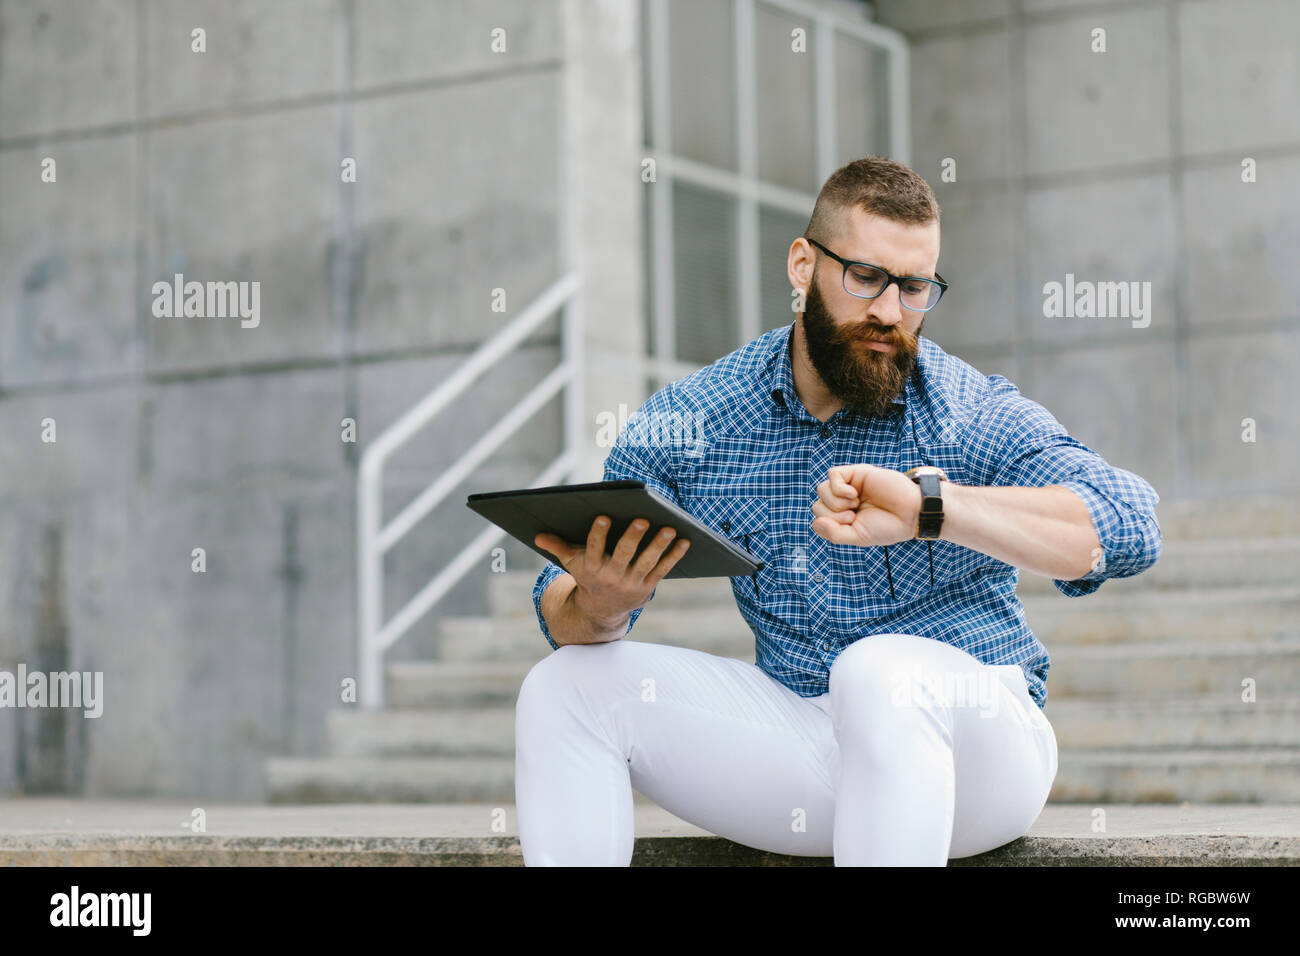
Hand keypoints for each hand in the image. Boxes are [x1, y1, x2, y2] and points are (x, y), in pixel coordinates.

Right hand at [534, 516, 689, 626]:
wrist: (601, 610)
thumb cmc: (588, 576)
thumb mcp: (572, 563)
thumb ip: (557, 546)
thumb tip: (537, 535)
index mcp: (592, 567)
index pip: (594, 548)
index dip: (599, 534)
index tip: (604, 517)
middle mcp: (611, 576)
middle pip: (623, 554)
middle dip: (632, 538)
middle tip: (642, 519)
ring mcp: (631, 583)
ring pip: (646, 562)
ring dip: (658, 545)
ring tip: (669, 528)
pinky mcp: (647, 587)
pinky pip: (662, 570)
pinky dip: (674, 556)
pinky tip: (684, 541)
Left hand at [811, 464, 920, 546]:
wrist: (911, 512)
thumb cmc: (887, 526)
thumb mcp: (858, 537)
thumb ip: (835, 534)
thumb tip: (815, 523)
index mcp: (842, 516)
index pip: (819, 517)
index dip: (829, 523)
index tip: (850, 525)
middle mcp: (843, 501)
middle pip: (817, 504)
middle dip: (832, 514)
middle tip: (853, 516)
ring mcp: (849, 485)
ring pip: (821, 489)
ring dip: (835, 501)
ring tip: (855, 503)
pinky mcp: (857, 472)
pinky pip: (833, 474)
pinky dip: (838, 487)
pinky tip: (854, 494)